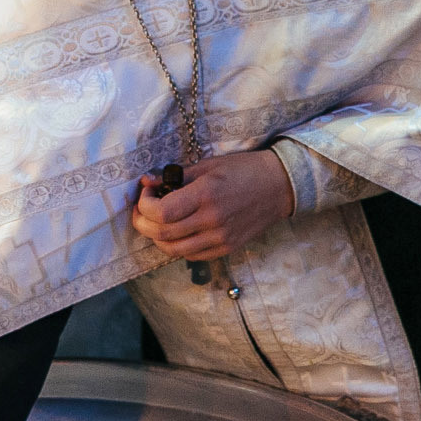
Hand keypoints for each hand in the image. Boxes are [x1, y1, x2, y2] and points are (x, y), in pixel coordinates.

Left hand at [133, 151, 294, 260]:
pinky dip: (177, 246)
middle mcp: (212, 220)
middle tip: (141, 212)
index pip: (161, 213)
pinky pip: (191, 255)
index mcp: (206, 195)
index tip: (146, 194)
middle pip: (163, 235)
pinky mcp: (227, 248)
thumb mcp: (209, 165)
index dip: (144, 206)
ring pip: (174, 250)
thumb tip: (147, 181)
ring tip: (156, 222)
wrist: (279, 186)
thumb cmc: (244, 170)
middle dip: (143, 224)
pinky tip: (177, 231)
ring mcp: (220, 238)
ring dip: (157, 237)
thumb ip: (177, 175)